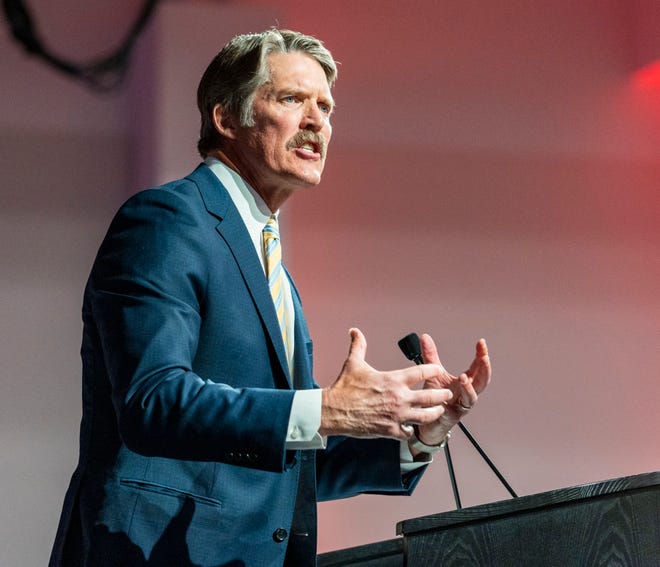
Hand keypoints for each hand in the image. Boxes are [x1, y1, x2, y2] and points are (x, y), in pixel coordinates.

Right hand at [319, 328, 453, 439]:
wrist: (333, 411)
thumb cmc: (344, 387)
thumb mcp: (353, 363)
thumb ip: (358, 346)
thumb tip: (355, 331)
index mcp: (393, 380)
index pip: (422, 372)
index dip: (433, 369)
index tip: (437, 369)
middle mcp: (399, 398)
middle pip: (430, 397)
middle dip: (442, 395)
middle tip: (447, 393)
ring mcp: (396, 415)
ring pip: (425, 416)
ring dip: (434, 413)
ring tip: (439, 411)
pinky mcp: (390, 430)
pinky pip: (408, 432)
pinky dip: (412, 430)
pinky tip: (413, 427)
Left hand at [413, 335, 490, 446]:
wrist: (427, 420)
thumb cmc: (434, 397)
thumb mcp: (433, 373)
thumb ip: (430, 355)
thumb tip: (424, 337)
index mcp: (465, 381)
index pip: (477, 366)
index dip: (481, 354)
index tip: (481, 343)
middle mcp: (467, 392)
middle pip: (482, 380)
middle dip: (485, 368)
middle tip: (484, 357)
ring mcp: (462, 404)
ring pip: (473, 396)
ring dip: (470, 386)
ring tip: (464, 376)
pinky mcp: (455, 415)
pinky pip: (460, 408)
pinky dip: (458, 400)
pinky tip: (454, 393)